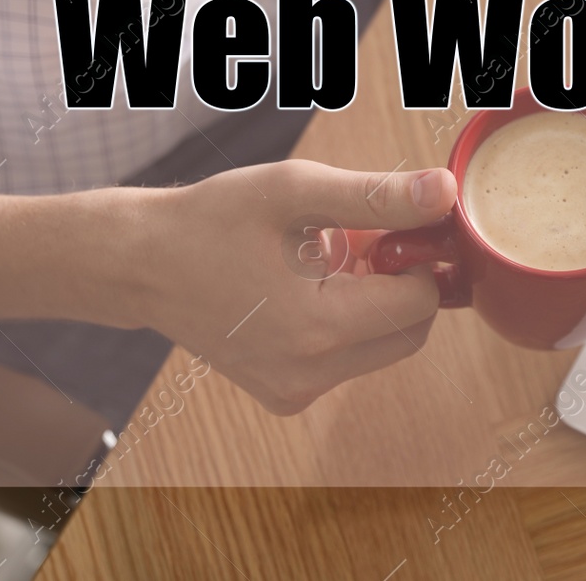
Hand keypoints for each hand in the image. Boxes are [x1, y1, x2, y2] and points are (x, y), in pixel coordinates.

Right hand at [143, 161, 455, 413]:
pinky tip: (305, 285)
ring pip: (381, 347)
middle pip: (409, 331)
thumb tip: (445, 195)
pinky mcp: (283, 394)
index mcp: (317, 329)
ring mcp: (294, 392)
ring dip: (373, 301)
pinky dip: (345, 323)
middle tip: (360, 239)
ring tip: (324, 257)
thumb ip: (378, 197)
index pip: (421, 301)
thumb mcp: (296, 192)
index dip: (419, 257)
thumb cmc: (213, 220)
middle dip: (400, 283)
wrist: (140, 264)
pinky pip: (346, 359)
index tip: (393, 225)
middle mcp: (310, 375)